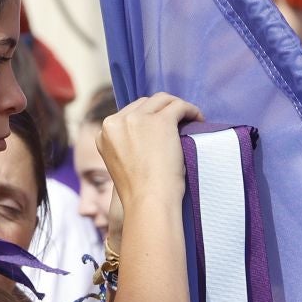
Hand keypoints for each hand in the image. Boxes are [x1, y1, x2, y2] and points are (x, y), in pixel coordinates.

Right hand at [97, 92, 201, 215]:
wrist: (148, 202)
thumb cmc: (140, 192)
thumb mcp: (123, 164)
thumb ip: (127, 145)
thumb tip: (150, 135)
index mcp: (104, 133)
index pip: (128, 115)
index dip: (146, 118)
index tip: (160, 127)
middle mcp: (116, 122)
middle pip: (144, 104)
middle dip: (161, 110)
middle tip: (178, 121)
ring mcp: (137, 119)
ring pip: (161, 100)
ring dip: (176, 107)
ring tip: (190, 118)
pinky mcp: (160, 121)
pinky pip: (178, 106)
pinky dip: (190, 110)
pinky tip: (198, 119)